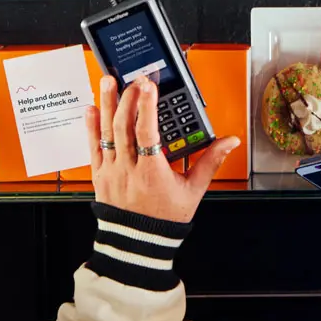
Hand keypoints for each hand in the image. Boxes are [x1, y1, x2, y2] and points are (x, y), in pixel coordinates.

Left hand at [86, 76, 238, 223]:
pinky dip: (91, 126)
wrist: (138, 242)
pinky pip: (93, 146)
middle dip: (128, 98)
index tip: (149, 86)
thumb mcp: (193, 190)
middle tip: (133, 79)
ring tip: (107, 82)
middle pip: (124, 127)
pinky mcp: (99, 174)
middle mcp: (128, 169)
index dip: (147, 107)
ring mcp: (111, 171)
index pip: (147, 132)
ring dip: (106, 105)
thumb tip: (228, 142)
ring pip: (106, 132)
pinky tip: (92, 109)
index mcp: (152, 172)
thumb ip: (210, 162)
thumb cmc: (164, 218)